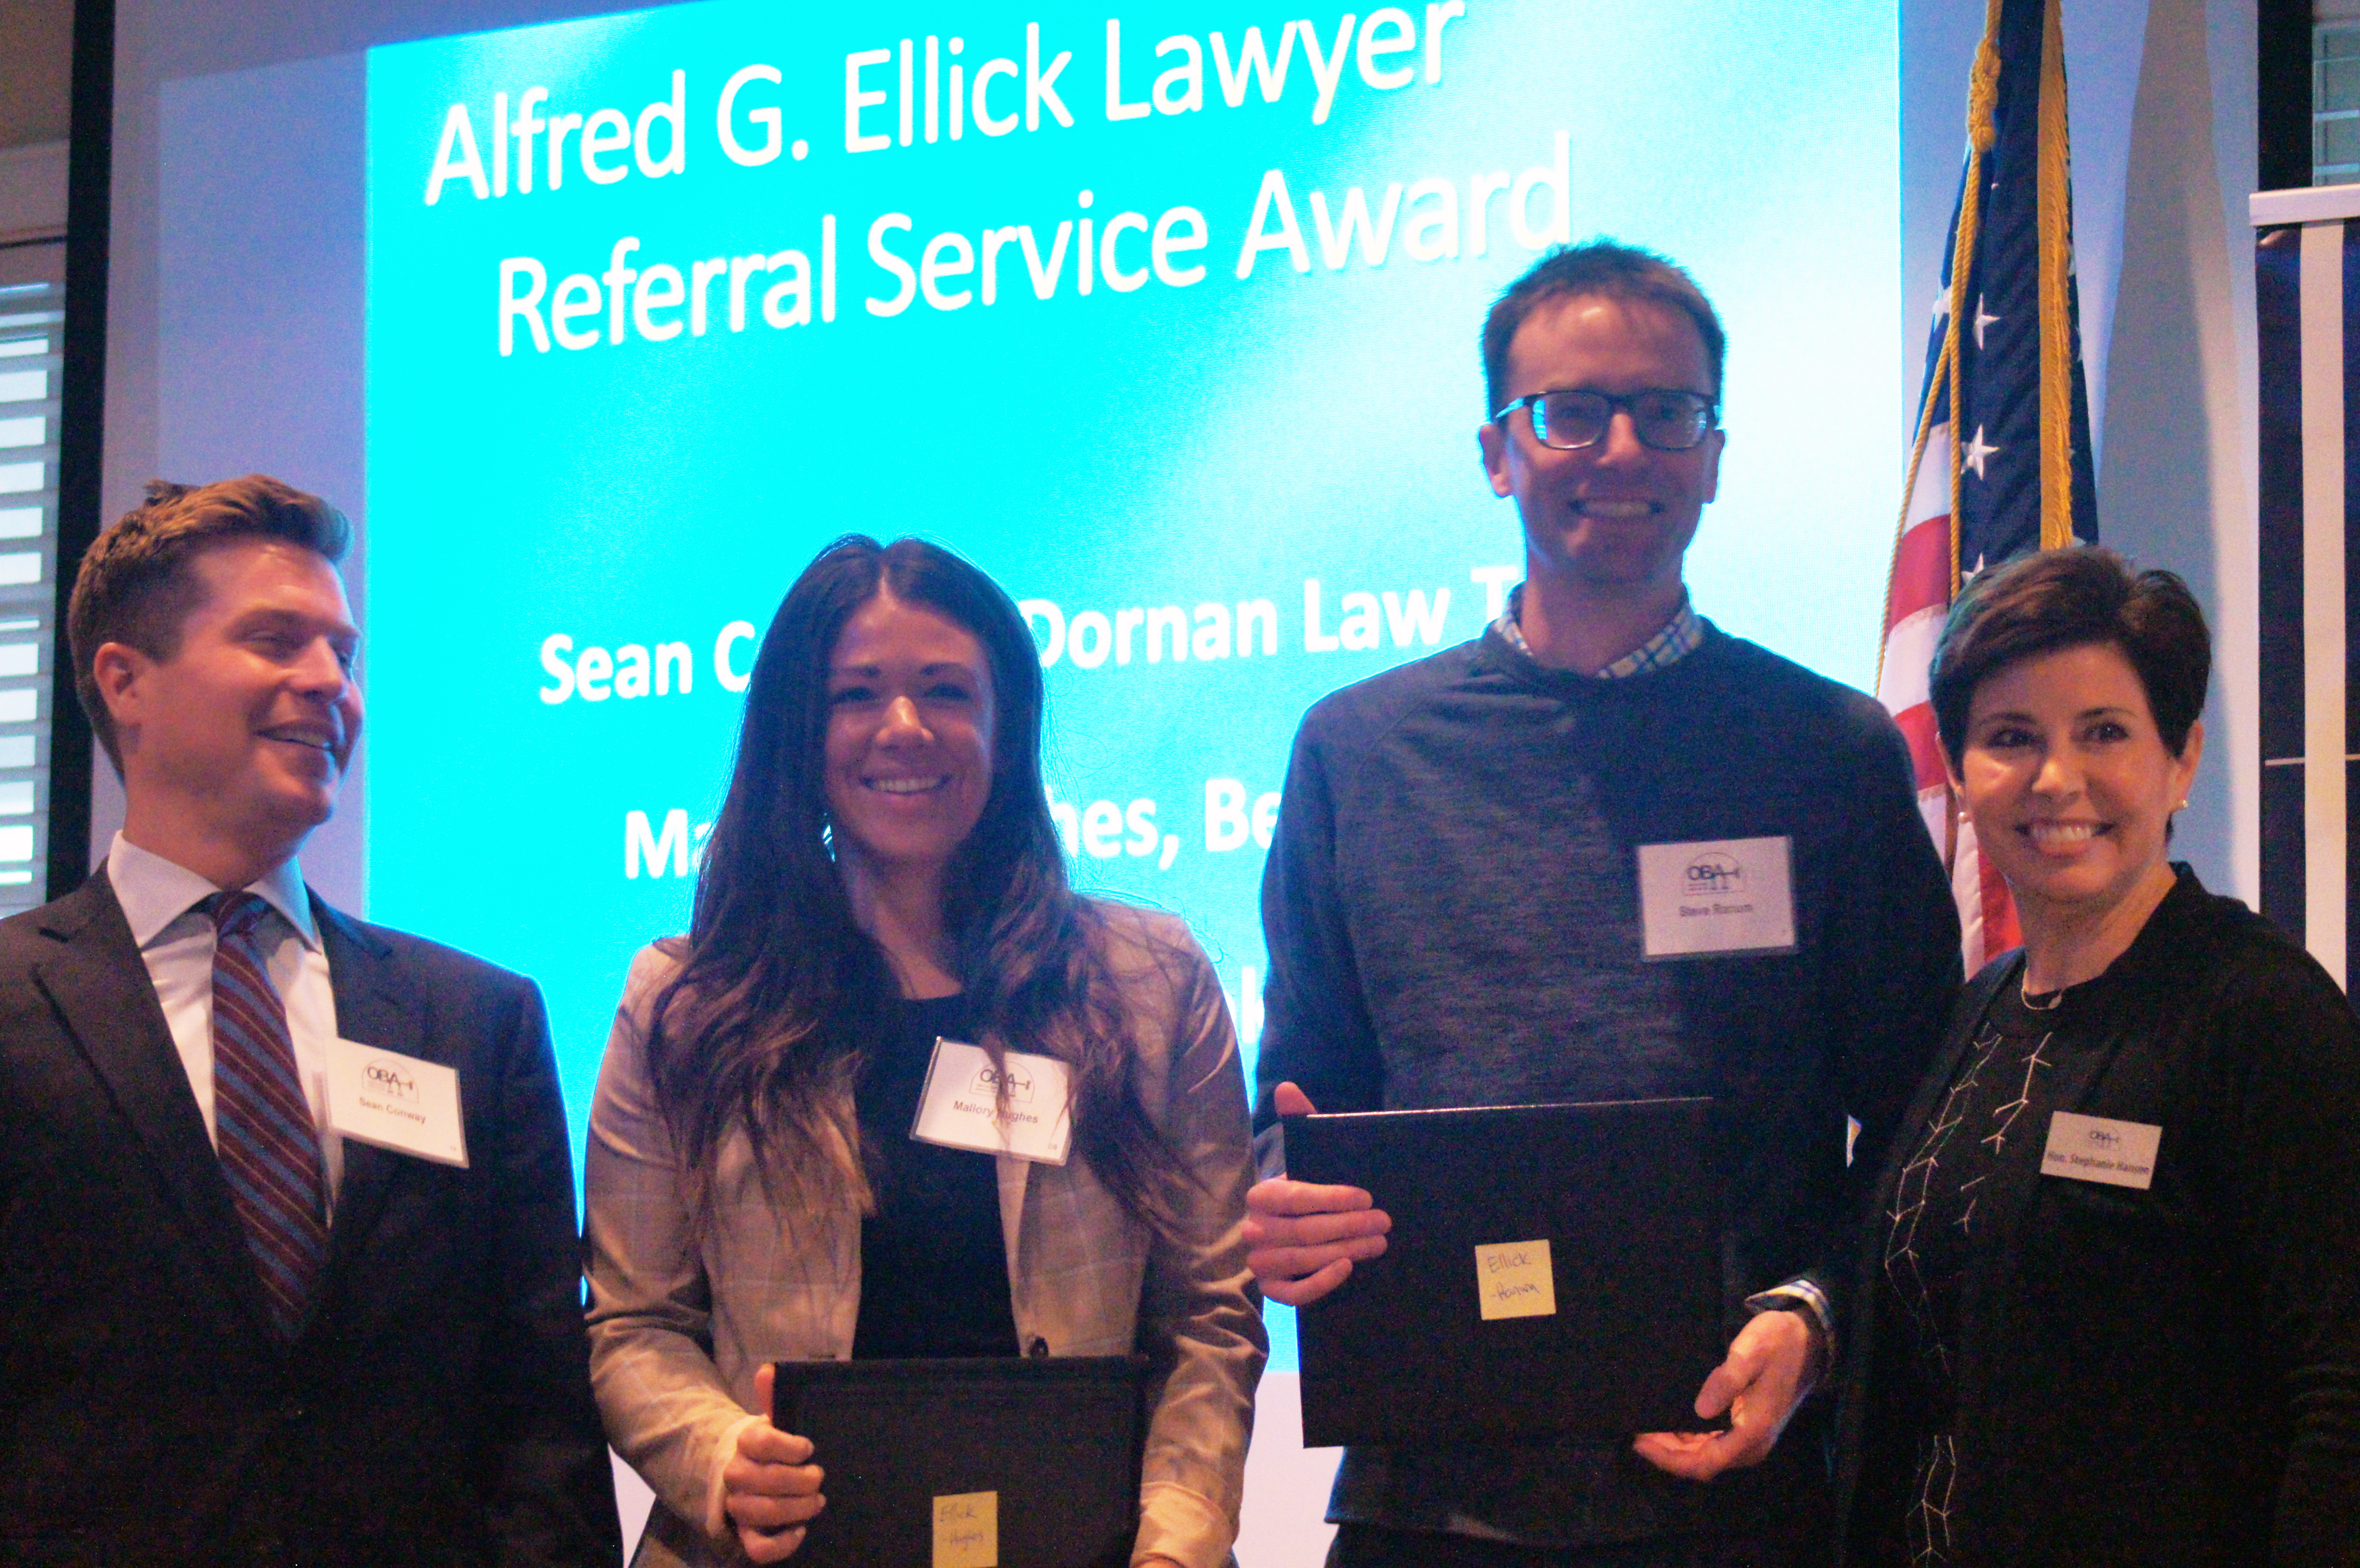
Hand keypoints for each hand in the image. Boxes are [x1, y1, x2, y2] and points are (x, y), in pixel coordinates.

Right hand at [724, 1364, 826, 1561]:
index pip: (761, 1441)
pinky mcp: (746, 1532)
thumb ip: (776, 1395)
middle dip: (801, 1480)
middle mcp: (736, 1474)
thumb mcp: (778, 1418)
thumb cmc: (775, 1444)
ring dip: (797, 1509)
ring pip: (762, 1512)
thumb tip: (769, 1370)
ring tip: (818, 1501)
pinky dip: (782, 1544)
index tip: (809, 1447)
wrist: (755, 1469)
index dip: (790, 1445)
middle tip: (820, 1476)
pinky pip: (757, 1548)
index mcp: (745, 1441)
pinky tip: (801, 1531)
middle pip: (765, 1481)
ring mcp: (738, 1505)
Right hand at [1243, 1083, 1391, 1305]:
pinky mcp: (1271, 1289)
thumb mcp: (1306, 1155)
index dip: (1331, 1198)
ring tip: (1379, 1241)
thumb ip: (1300, 1120)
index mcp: (1259, 1195)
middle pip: (1303, 1231)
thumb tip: (1287, 1088)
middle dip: (1349, 1226)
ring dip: (1345, 1249)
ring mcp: (1259, 1262)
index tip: (1366, 1196)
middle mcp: (1252, 1229)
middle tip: (1384, 1221)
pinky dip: (1321, 1282)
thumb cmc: (1307, 1191)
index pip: (1293, 1198)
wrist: (1297, 1229)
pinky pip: (1293, 1294)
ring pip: (1302, 1259)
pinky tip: (1348, 1267)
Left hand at [1632, 1308, 1826, 1481]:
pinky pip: (1714, 1443)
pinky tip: (1670, 1425)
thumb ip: (1726, 1380)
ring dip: (1676, 1448)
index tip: (1640, 1443)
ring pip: (1706, 1455)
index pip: (1704, 1463)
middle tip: (1637, 1435)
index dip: (1669, 1459)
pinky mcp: (1748, 1427)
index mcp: (1752, 1432)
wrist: (1806, 1340)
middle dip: (1667, 1454)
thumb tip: (1700, 1411)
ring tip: (1646, 1430)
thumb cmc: (1776, 1343)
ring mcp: (1751, 1437)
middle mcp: (1752, 1444)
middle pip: (1702, 1463)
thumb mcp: (1750, 1353)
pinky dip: (1689, 1439)